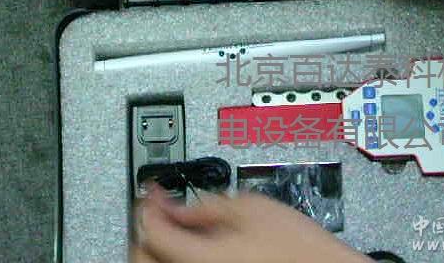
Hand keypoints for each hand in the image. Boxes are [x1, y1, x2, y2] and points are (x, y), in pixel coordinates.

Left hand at [131, 186, 371, 262]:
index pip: (151, 228)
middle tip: (161, 207)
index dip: (149, 201)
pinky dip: (174, 261)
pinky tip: (190, 249)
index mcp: (201, 256)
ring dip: (155, 247)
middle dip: (146, 227)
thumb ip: (208, 202)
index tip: (155, 189)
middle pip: (143, 255)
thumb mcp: (253, 207)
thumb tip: (179, 203)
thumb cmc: (300, 248)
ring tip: (171, 227)